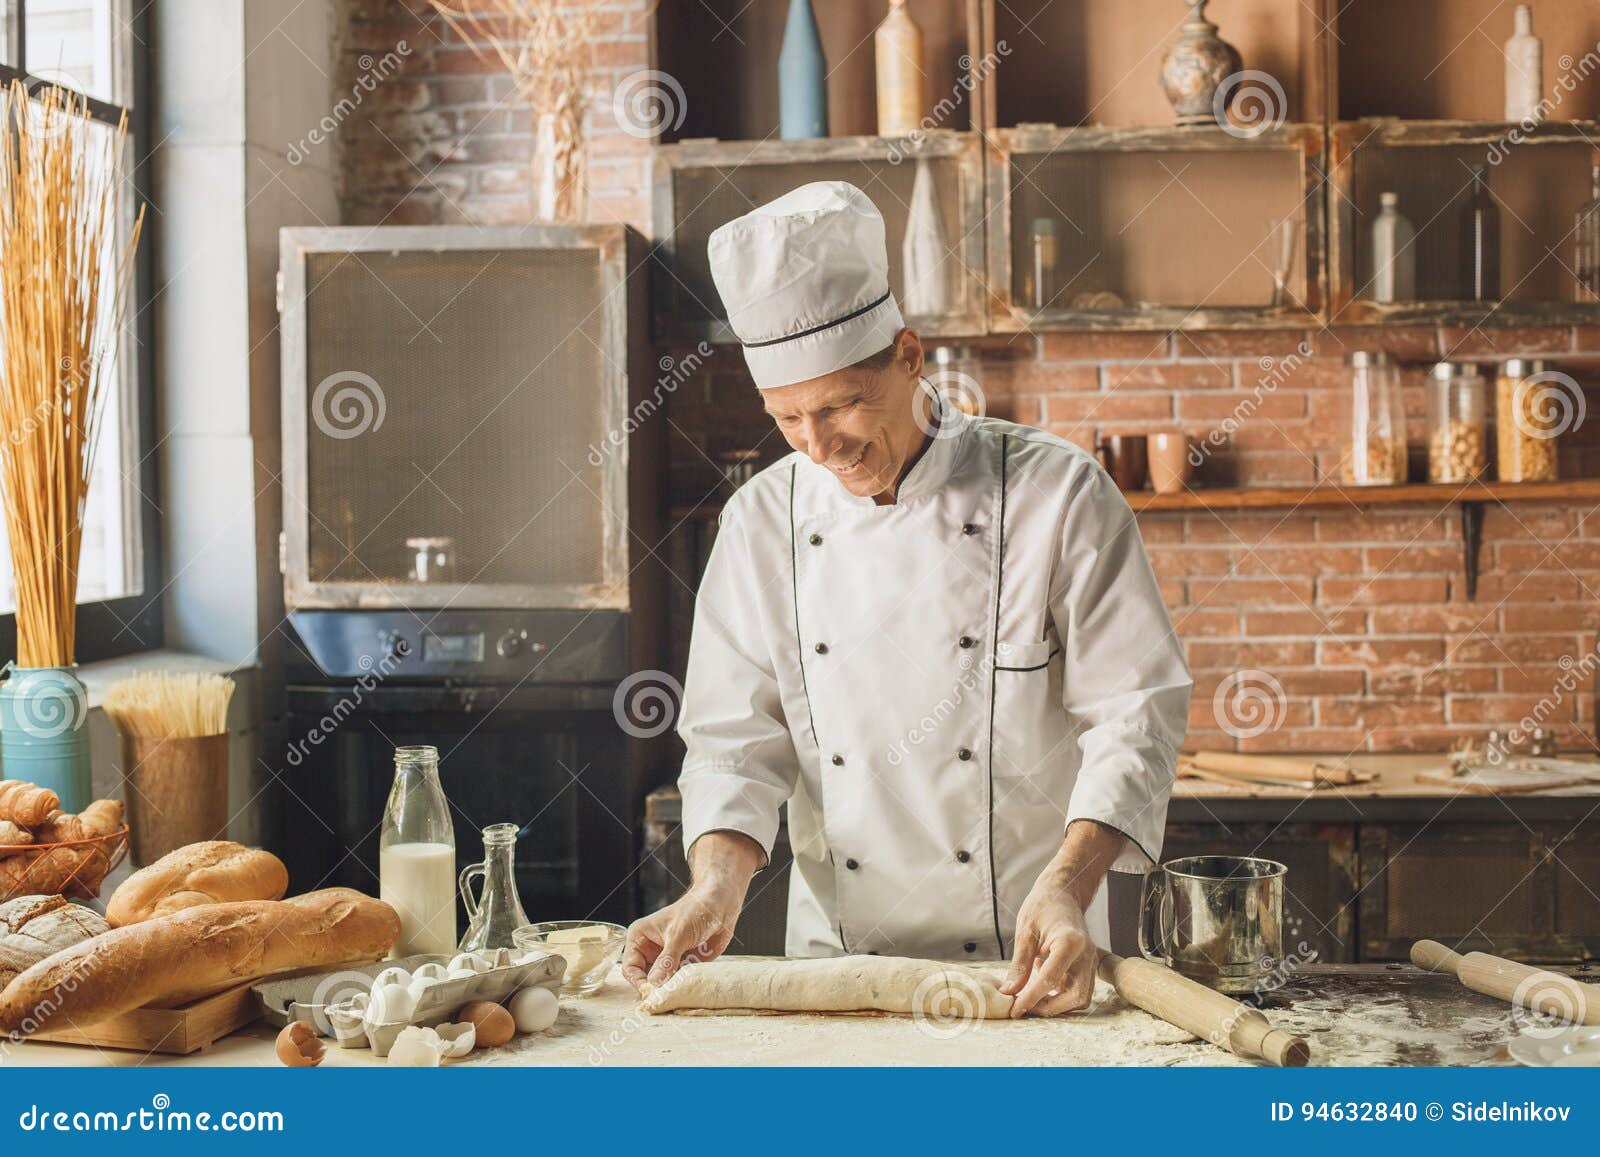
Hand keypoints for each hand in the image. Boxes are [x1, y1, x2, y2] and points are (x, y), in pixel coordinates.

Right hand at [621, 829, 762, 992]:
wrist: (721, 904)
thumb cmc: (696, 910)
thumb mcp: (678, 935)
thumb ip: (666, 961)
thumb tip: (654, 985)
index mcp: (640, 938)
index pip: (630, 968)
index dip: (640, 982)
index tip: (653, 993)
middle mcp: (650, 950)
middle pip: (645, 979)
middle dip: (655, 989)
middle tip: (667, 998)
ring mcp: (667, 959)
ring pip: (662, 983)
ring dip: (671, 989)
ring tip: (680, 991)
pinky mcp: (682, 964)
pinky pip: (678, 982)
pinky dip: (683, 987)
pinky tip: (690, 987)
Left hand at [999, 868, 1097, 1017]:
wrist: (1063, 892)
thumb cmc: (1043, 906)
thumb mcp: (1025, 932)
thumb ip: (1019, 965)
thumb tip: (1009, 993)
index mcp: (1070, 942)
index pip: (1050, 980)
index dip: (1031, 998)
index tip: (1015, 1010)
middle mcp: (1086, 954)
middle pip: (1075, 996)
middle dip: (1049, 1008)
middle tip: (1023, 1008)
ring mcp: (1090, 961)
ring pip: (1081, 997)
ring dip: (1057, 1004)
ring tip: (1031, 997)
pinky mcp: (1088, 965)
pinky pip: (1079, 990)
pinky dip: (1062, 995)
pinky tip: (1043, 983)